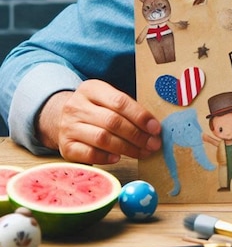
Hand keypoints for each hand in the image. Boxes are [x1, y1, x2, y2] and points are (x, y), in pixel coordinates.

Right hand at [36, 80, 161, 164]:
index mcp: (91, 89)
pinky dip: (106, 157)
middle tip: (153, 144)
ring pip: (102, 138)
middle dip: (137, 135)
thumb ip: (128, 109)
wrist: (61, 118)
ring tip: (142, 152)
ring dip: (127, 148)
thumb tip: (153, 127)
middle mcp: (77, 106)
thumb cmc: (96, 109)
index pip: (120, 101)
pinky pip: (89, 154)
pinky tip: (118, 158)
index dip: (140, 116)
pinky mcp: (65, 146)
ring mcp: (68, 126)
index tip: (156, 128)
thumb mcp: (107, 99)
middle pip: (112, 121)